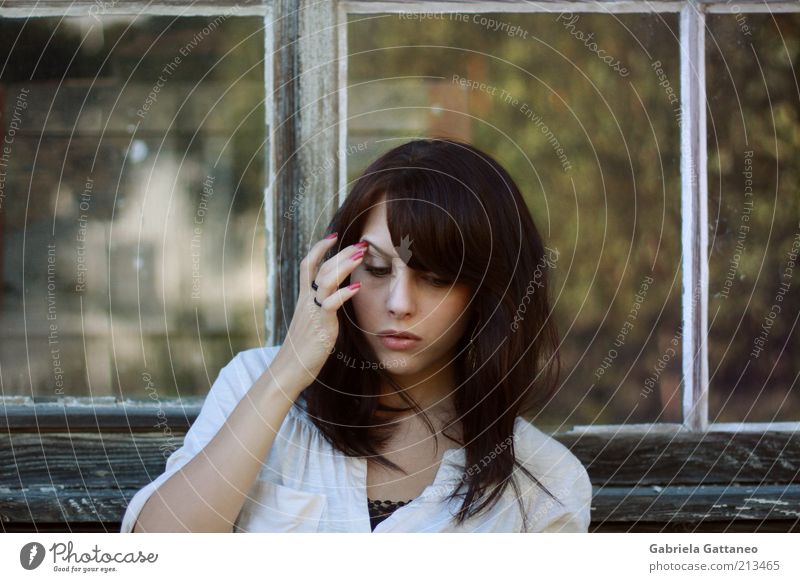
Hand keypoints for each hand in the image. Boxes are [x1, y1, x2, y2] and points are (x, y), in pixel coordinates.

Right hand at [268, 234, 365, 394]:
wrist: (289, 369)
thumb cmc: (304, 348)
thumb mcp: (312, 322)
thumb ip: (320, 308)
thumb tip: (332, 300)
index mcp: (304, 298)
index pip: (309, 264)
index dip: (320, 248)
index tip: (334, 235)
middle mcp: (306, 300)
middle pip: (322, 267)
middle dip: (342, 253)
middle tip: (361, 243)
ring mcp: (312, 311)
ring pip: (326, 279)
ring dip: (345, 265)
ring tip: (361, 254)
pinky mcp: (320, 324)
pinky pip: (330, 303)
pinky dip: (344, 293)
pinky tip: (358, 286)